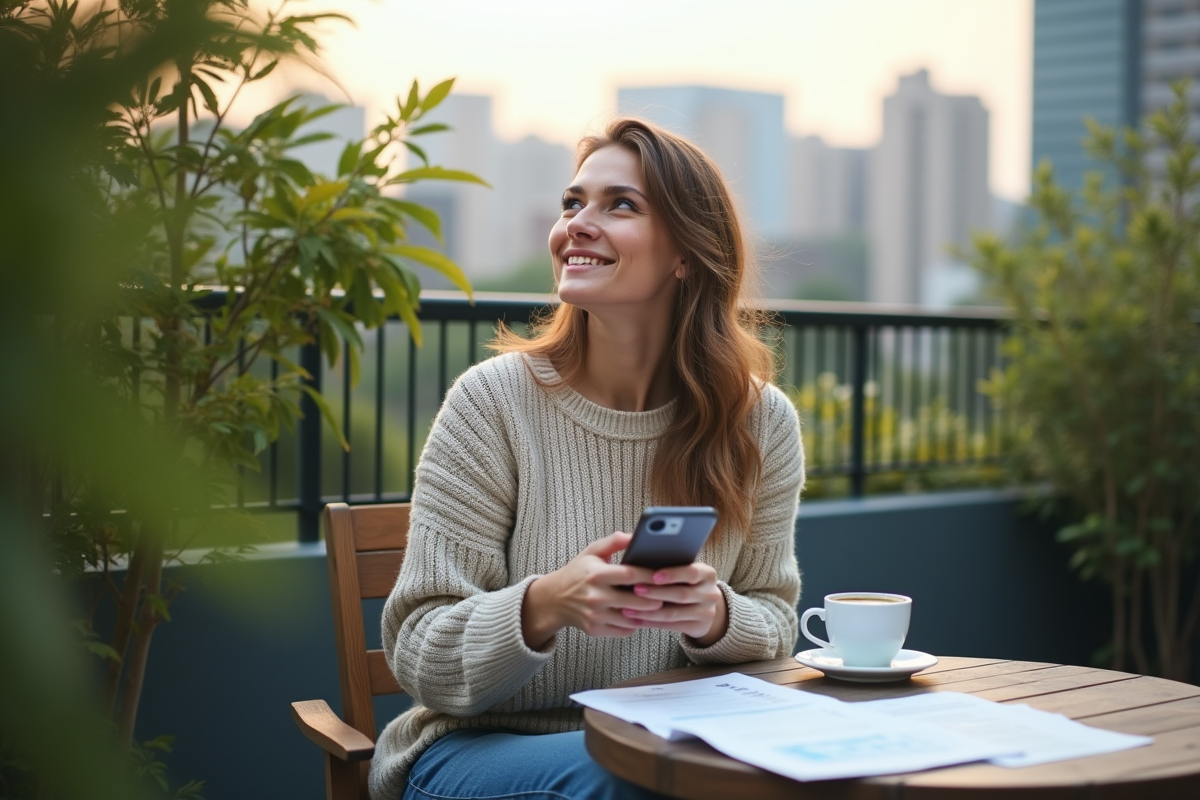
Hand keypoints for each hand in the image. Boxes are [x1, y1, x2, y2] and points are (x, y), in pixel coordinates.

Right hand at [521, 531, 660, 648]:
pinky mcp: (595, 629)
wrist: (554, 598)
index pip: (630, 575)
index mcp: (596, 574)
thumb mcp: (592, 552)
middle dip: (654, 598)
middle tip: (668, 594)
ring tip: (658, 606)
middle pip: (635, 600)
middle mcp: (595, 596)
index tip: (665, 573)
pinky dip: (634, 625)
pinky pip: (623, 631)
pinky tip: (640, 616)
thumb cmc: (577, 572)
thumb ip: (614, 542)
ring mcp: (595, 615)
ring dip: (647, 614)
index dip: (650, 575)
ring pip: (631, 619)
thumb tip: (635, 536)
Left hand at [622, 563, 727, 645]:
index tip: (653, 575)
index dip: (672, 574)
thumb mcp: (686, 572)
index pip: (691, 573)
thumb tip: (641, 563)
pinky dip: (652, 623)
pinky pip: (671, 626)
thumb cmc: (687, 582)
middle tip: (635, 590)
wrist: (705, 606)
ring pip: (673, 613)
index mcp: (707, 574)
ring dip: (649, 611)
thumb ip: (671, 566)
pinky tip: (637, 620)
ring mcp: (706, 612)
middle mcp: (711, 593)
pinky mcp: (698, 627)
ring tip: (629, 608)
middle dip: (656, 593)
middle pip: (681, 594)